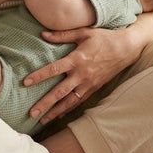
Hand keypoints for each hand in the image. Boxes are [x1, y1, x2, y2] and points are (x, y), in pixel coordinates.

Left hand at [24, 26, 139, 124]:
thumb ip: (62, 35)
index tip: (26, 82)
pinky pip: (79, 101)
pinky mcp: (94, 89)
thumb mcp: (84, 32)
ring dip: (55, 112)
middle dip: (45, 103)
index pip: (54, 69)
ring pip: (69, 101)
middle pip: (60, 92)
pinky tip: (58, 115)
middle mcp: (82, 75)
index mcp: (77, 59)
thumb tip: (43, 34)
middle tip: (31, 113)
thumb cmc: (104, 38)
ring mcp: (89, 84)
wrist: (126, 49)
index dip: (39, 76)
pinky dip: (68, 110)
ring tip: (41, 120)